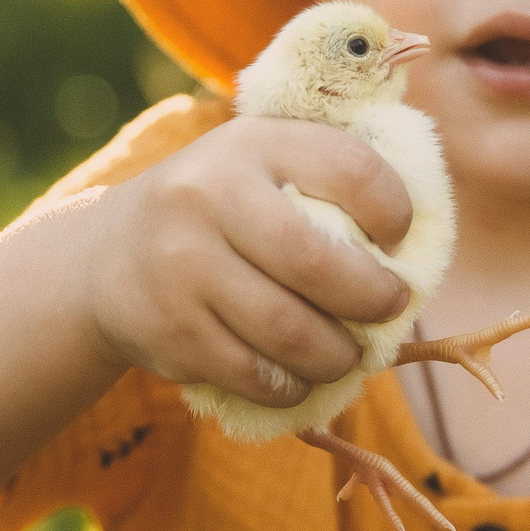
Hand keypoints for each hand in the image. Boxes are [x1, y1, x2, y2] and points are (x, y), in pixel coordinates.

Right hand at [80, 116, 411, 406]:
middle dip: (375, 299)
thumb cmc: (217, 208)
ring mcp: (183, 268)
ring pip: (292, 333)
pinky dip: (293, 385)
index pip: (351, 169)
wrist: (103, 259)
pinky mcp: (170, 333)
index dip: (395, 209)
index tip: (399, 236)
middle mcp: (208, 197)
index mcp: (250, 145)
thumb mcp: (258, 163)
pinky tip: (298, 375)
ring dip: (339, 355)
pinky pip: (257, 375)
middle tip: (391, 308)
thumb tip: (427, 221)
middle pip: (320, 265)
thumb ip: (325, 172)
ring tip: (350, 352)